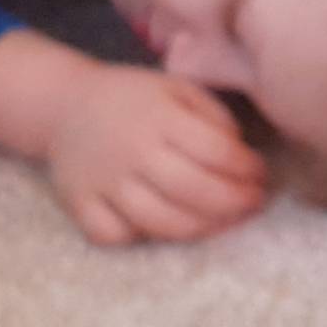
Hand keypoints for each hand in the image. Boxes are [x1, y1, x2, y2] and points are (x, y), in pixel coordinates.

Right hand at [46, 65, 269, 246]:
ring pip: (158, 221)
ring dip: (201, 228)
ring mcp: (101, 180)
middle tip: (254, 203)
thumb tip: (242, 156)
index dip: (248, 169)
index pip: (216, 151)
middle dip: (234, 203)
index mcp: (159, 117)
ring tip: (223, 221)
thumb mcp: (179, 89)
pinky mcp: (77, 202)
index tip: (262, 176)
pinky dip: (138, 238)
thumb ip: (214, 118)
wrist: (65, 103)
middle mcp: (130, 150)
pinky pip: (111, 234)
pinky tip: (163, 227)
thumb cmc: (135, 99)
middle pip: (193, 191)